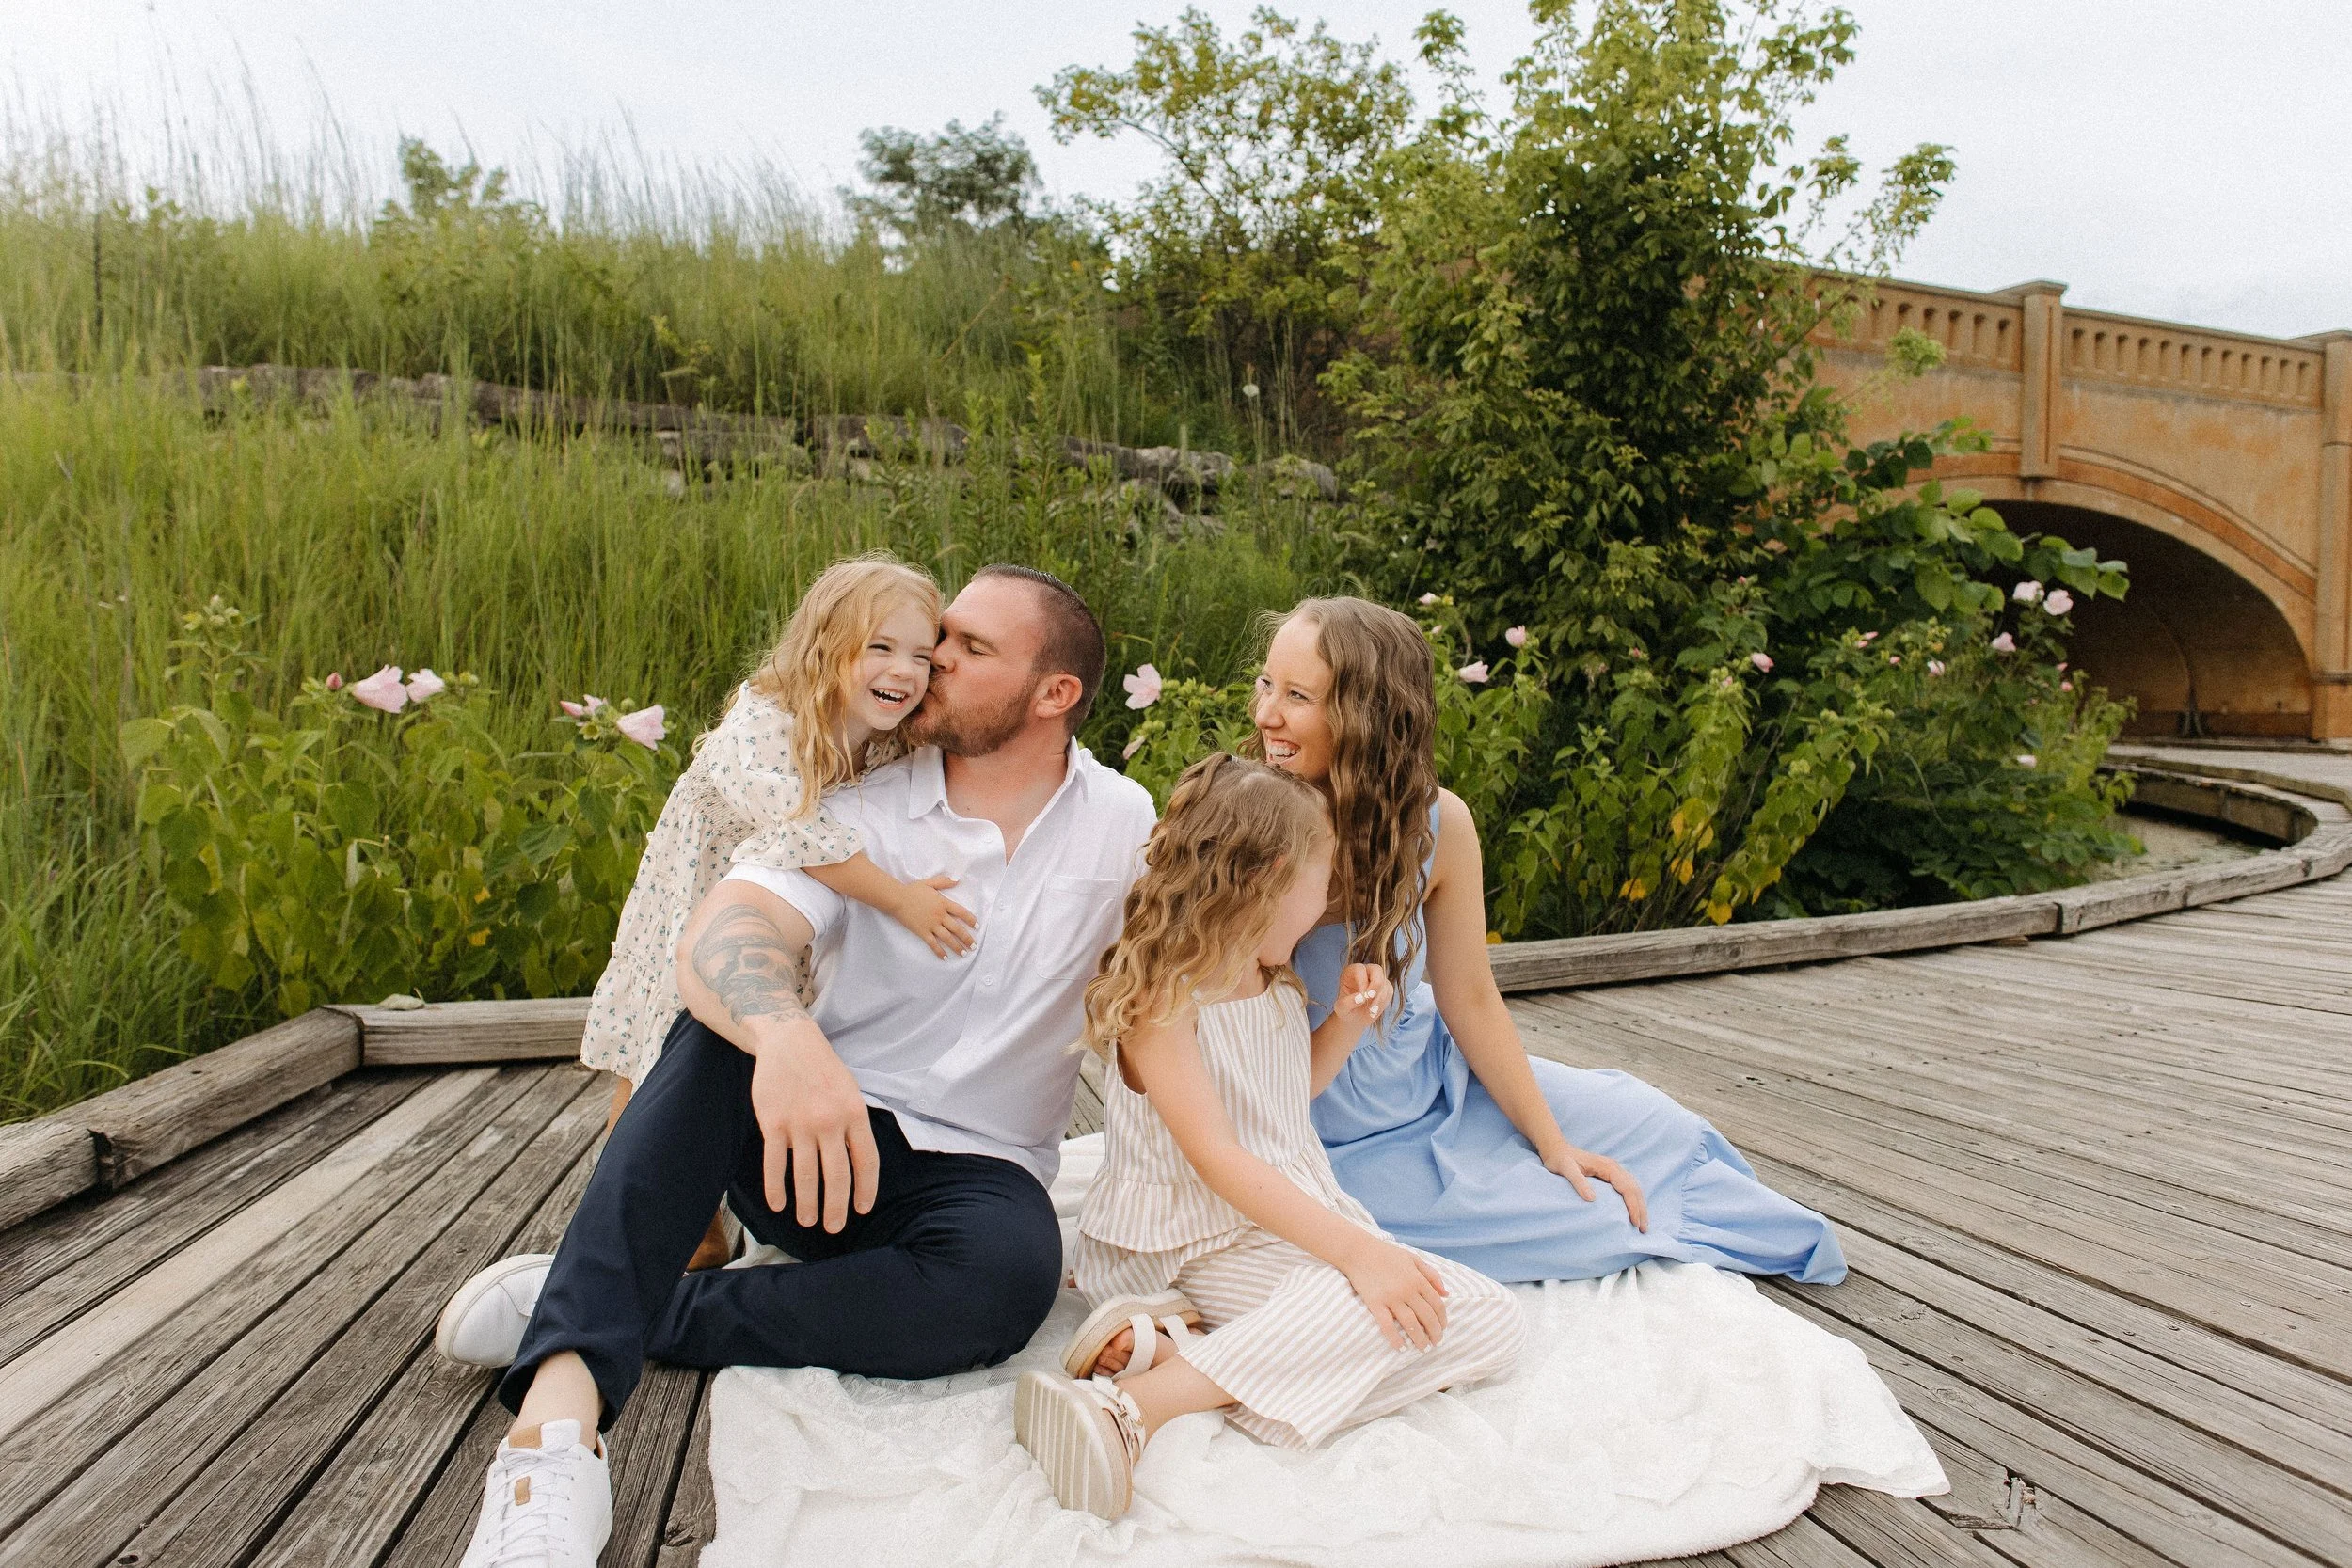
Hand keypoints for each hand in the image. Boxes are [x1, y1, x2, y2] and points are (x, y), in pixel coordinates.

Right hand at [749, 1021, 880, 1230]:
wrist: (789, 1042)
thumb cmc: (823, 1070)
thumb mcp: (851, 1091)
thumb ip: (854, 1126)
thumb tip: (858, 1166)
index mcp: (855, 1114)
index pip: (866, 1161)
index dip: (866, 1189)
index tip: (862, 1209)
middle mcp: (830, 1122)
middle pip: (836, 1176)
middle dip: (836, 1208)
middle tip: (833, 1227)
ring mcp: (800, 1124)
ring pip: (806, 1176)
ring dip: (807, 1204)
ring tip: (808, 1221)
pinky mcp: (773, 1124)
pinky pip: (775, 1164)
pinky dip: (776, 1188)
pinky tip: (777, 1203)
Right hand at [893, 874, 976, 957]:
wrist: (898, 899)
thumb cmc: (913, 890)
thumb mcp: (930, 882)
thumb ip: (944, 882)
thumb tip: (958, 881)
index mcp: (943, 903)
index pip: (961, 912)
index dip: (971, 920)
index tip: (977, 926)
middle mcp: (940, 915)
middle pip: (957, 928)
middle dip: (967, 938)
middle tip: (974, 946)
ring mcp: (931, 925)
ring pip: (948, 938)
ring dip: (957, 947)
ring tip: (964, 953)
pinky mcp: (922, 932)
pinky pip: (933, 944)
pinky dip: (940, 951)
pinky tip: (945, 958)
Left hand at [1330, 962, 1393, 1032]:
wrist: (1354, 1019)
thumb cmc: (1345, 1011)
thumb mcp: (1341, 1009)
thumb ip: (1347, 1003)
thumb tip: (1360, 998)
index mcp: (1351, 972)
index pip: (1360, 969)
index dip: (1362, 982)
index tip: (1362, 997)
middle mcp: (1365, 972)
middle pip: (1376, 969)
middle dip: (1375, 984)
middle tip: (1370, 998)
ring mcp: (1376, 978)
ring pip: (1383, 982)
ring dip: (1378, 998)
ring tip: (1370, 1011)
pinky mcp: (1385, 987)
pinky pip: (1389, 991)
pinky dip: (1383, 1002)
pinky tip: (1374, 1010)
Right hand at [1338, 1235, 1449, 1350]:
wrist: (1358, 1250)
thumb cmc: (1386, 1254)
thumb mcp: (1413, 1259)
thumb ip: (1432, 1275)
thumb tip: (1446, 1294)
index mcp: (1418, 1279)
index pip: (1437, 1304)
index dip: (1442, 1320)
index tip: (1442, 1329)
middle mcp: (1407, 1290)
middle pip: (1427, 1317)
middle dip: (1434, 1333)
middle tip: (1436, 1343)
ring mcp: (1391, 1297)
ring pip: (1410, 1324)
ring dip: (1419, 1339)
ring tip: (1423, 1348)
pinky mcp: (1375, 1303)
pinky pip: (1387, 1325)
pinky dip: (1395, 1339)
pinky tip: (1400, 1347)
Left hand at [1541, 1141, 1648, 1231]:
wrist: (1556, 1149)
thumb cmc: (1560, 1160)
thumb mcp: (1566, 1169)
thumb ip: (1578, 1182)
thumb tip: (1592, 1199)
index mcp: (1608, 1167)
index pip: (1627, 1188)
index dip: (1633, 1206)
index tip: (1635, 1223)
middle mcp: (1614, 1167)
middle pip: (1635, 1189)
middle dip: (1641, 1209)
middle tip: (1643, 1229)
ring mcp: (1613, 1170)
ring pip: (1634, 1188)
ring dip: (1640, 1206)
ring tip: (1642, 1225)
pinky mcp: (1609, 1174)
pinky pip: (1627, 1188)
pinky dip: (1633, 1201)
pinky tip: (1633, 1212)